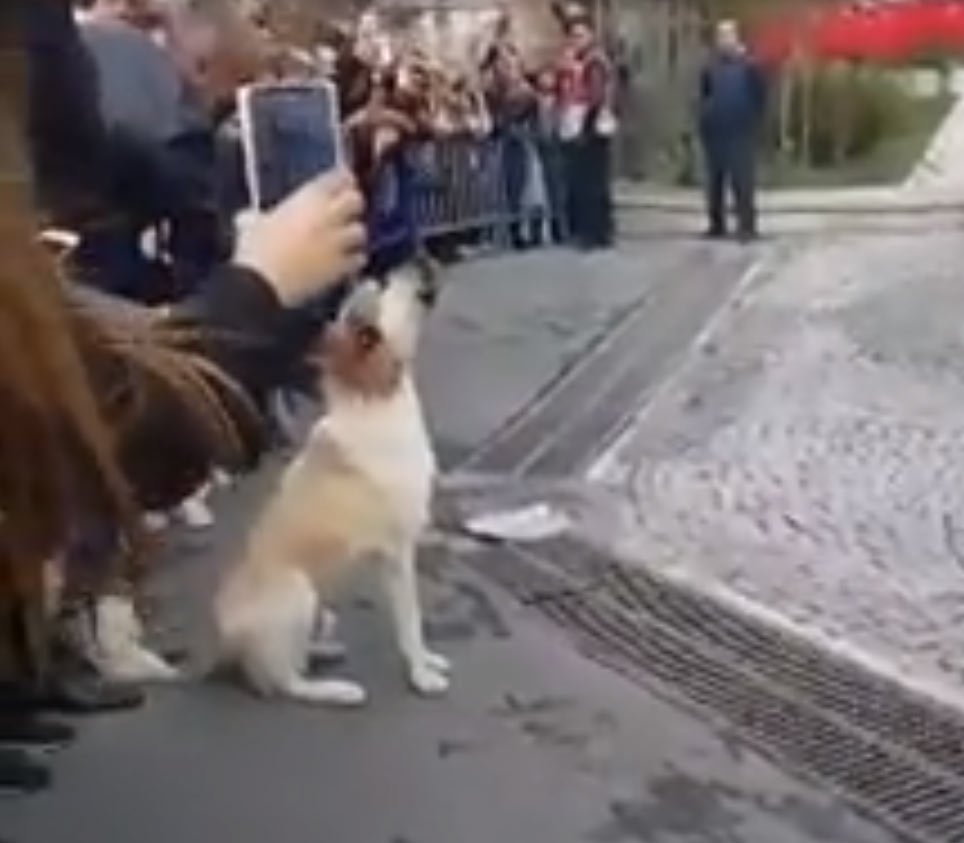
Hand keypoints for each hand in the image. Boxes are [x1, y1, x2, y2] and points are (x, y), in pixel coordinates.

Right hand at [234, 170, 365, 306]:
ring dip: (354, 234)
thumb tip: (246, 218)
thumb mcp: (250, 226)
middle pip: (355, 200)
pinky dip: (355, 260)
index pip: (337, 178)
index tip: (344, 181)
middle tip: (347, 210)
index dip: (343, 179)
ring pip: (360, 231)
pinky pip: (358, 259)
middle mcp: (327, 216)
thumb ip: (254, 219)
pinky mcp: (340, 267)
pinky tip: (349, 263)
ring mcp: (336, 242)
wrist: (264, 283)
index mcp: (307, 199)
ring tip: (347, 240)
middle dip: (353, 204)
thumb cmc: (254, 250)